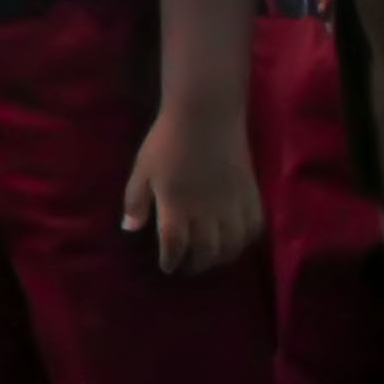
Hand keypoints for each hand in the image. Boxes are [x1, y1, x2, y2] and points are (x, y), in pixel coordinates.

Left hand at [122, 104, 264, 274]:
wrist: (205, 115)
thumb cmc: (167, 140)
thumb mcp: (142, 169)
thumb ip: (136, 201)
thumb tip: (129, 229)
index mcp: (176, 206)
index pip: (175, 246)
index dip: (171, 261)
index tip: (168, 267)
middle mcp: (206, 212)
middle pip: (205, 251)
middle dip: (196, 265)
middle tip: (188, 268)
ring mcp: (232, 204)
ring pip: (232, 246)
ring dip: (220, 258)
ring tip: (210, 259)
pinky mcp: (251, 195)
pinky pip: (253, 228)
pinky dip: (244, 242)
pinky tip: (234, 241)